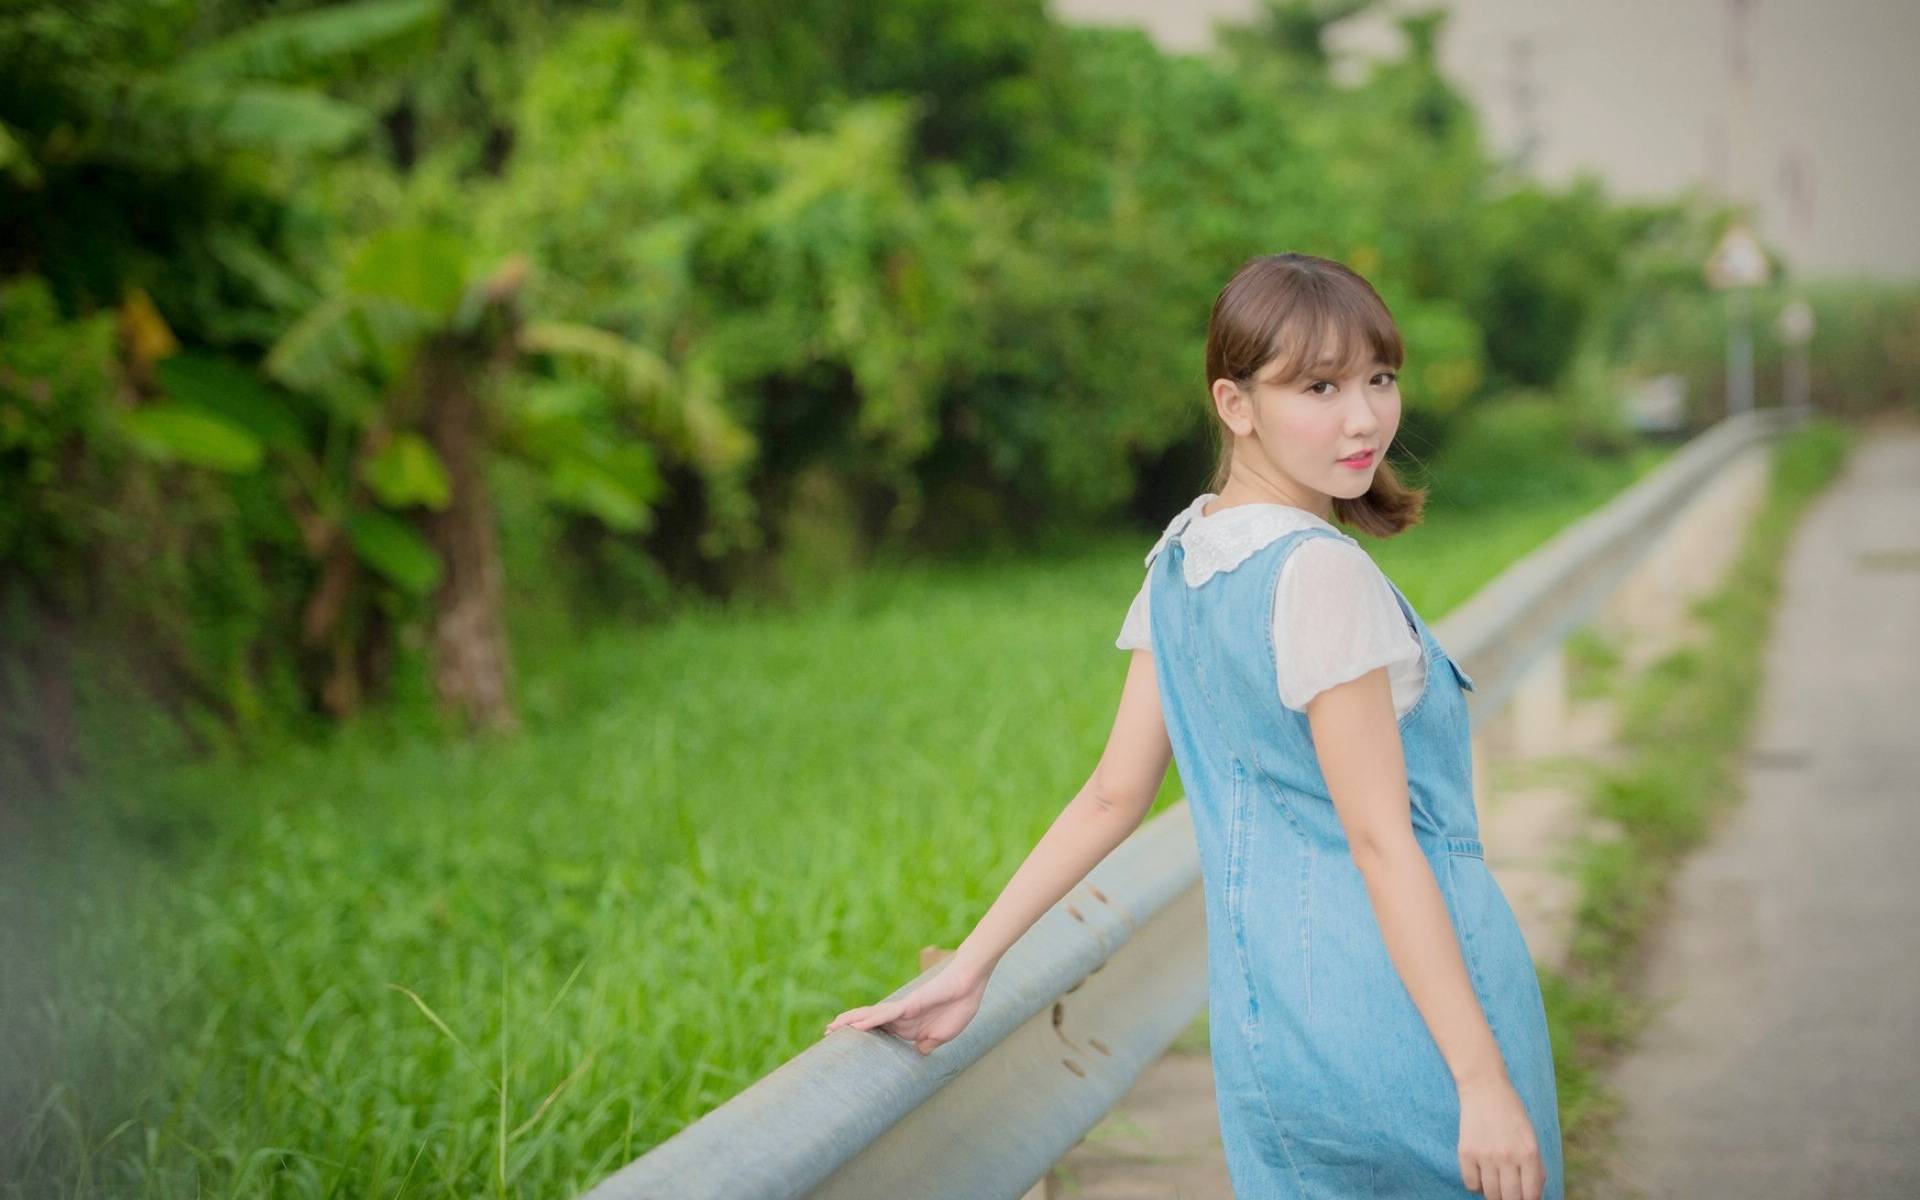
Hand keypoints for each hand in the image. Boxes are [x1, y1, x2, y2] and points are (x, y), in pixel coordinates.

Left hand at [821, 959, 988, 1055]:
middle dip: (848, 1029)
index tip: (848, 1047)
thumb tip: (919, 1052)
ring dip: (851, 1023)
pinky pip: (886, 1014)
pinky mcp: (909, 1004)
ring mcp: (904, 1009)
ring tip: (831, 1028)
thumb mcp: (942, 1035)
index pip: (881, 1033)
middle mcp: (901, 1017)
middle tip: (826, 1035)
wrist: (971, 985)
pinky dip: (871, 1020)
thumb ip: (929, 1043)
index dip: (864, 1039)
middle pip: (869, 1023)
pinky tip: (857, 1026)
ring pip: (872, 1017)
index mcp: (909, 1026)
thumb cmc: (960, 1007)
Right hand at [1457, 1073, 1543, 1199]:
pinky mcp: (1465, 1152)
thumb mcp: (1531, 1138)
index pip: (1530, 1195)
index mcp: (1529, 1153)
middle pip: (1509, 1198)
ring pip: (1490, 1194)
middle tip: (1510, 1192)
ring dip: (1494, 1193)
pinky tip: (1481, 1173)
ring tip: (1496, 1183)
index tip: (1523, 1198)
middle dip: (1511, 1199)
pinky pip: (1471, 1184)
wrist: (1484, 1088)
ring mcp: (1485, 1155)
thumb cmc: (1512, 1112)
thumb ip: (1535, 1167)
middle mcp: (1507, 1157)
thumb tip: (1533, 1195)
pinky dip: (1476, 1184)